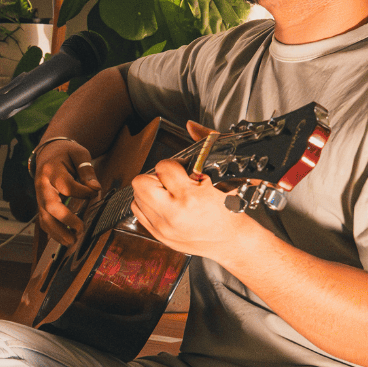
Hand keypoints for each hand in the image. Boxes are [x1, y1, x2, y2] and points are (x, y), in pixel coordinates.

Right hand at [34, 140, 101, 245]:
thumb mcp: (79, 154)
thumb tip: (95, 189)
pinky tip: (64, 239)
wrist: (48, 153)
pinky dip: (53, 232)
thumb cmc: (65, 153)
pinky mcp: (40, 204)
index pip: (66, 185)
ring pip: (44, 217)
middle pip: (50, 205)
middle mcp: (42, 185)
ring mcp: (39, 196)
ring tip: (72, 242)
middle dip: (65, 219)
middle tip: (80, 229)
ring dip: (57, 232)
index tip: (94, 192)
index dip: (82, 192)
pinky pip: (43, 221)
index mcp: (51, 170)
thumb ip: (87, 171)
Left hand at [129, 158, 254, 260]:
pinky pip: (138, 212)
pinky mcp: (158, 235)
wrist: (232, 241)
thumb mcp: (222, 178)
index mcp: (190, 198)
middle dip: (154, 177)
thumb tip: (191, 125)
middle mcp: (172, 215)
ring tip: (168, 193)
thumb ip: (205, 146)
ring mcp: (162, 227)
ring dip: (150, 191)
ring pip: (136, 197)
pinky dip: (147, 205)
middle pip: (140, 183)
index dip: (172, 165)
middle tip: (169, 181)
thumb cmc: (229, 213)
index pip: (163, 167)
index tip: (180, 170)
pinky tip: (163, 204)